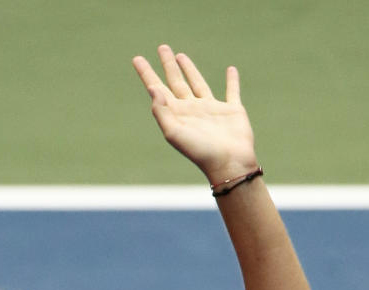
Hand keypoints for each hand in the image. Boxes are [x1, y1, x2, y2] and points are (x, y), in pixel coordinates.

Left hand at [132, 45, 257, 186]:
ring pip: (198, 83)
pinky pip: (231, 91)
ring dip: (190, 69)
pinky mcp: (231, 110)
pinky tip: (231, 70)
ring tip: (181, 55)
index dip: (147, 74)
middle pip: (176, 82)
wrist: (228, 163)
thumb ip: (162, 112)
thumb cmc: (200, 152)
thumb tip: (153, 88)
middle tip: (162, 48)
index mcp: (177, 115)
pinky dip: (232, 81)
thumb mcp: (175, 133)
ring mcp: (211, 109)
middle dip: (168, 65)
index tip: (137, 59)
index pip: (158, 89)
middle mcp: (191, 110)